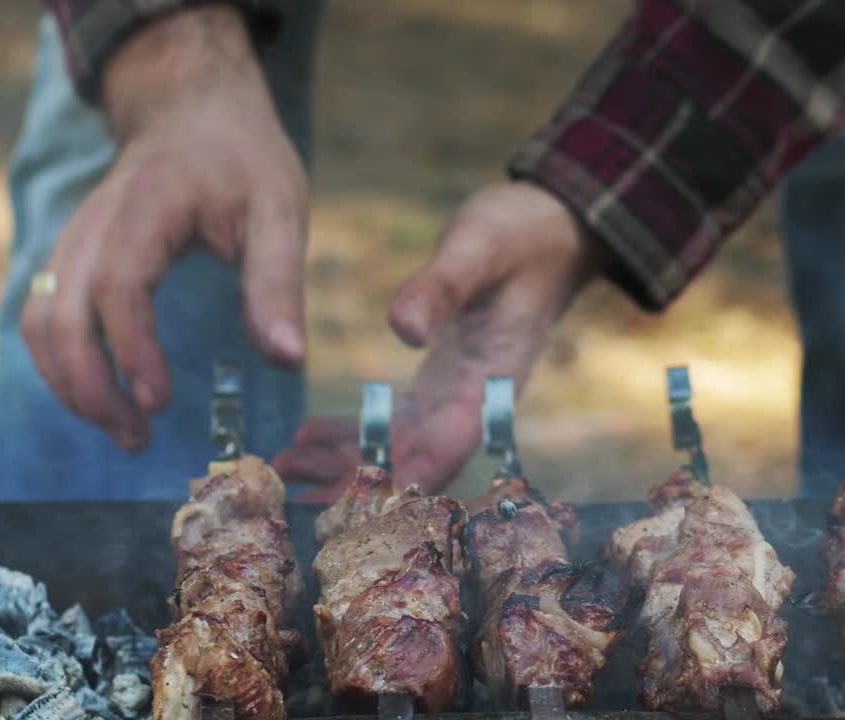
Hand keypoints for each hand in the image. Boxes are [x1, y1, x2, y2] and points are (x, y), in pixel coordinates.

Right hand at [20, 6, 307, 448]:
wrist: (193, 108)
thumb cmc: (242, 158)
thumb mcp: (280, 209)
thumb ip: (278, 283)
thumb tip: (288, 360)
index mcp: (148, 207)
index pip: (119, 286)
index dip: (132, 349)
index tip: (160, 400)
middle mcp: (96, 224)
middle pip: (59, 314)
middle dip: (89, 386)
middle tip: (138, 438)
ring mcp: (76, 238)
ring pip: (40, 319)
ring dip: (69, 382)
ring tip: (123, 428)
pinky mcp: (74, 254)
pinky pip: (45, 313)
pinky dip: (62, 360)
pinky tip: (103, 392)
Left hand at [274, 181, 601, 495]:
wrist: (556, 229)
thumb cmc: (524, 234)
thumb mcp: (479, 248)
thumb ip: (441, 287)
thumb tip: (401, 330)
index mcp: (494, 374)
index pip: (451, 442)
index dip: (408, 475)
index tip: (362, 502)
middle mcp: (477, 396)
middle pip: (419, 458)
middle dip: (362, 481)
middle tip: (296, 492)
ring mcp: (459, 391)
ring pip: (402, 445)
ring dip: (348, 463)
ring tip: (288, 471)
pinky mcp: (444, 379)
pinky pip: (397, 420)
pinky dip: (356, 433)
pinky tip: (308, 439)